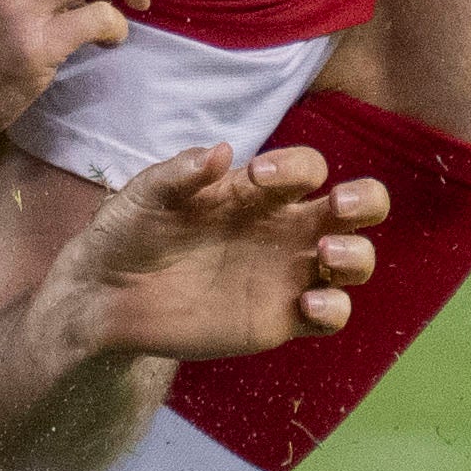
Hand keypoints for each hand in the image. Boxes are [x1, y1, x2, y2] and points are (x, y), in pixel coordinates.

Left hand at [57, 140, 392, 367]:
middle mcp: (285, 228)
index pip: (308, 168)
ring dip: (356, 255)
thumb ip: (180, 172)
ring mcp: (287, 275)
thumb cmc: (128, 231)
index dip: (296, 166)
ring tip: (325, 255)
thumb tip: (222, 151)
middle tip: (340, 204)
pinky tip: (307, 305)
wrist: (105, 297)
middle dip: (365, 199)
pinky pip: (330, 317)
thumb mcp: (145, 194)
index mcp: (260, 192)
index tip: (258, 176)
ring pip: (355, 262)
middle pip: (358, 206)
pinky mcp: (281, 319)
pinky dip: (333, 310)